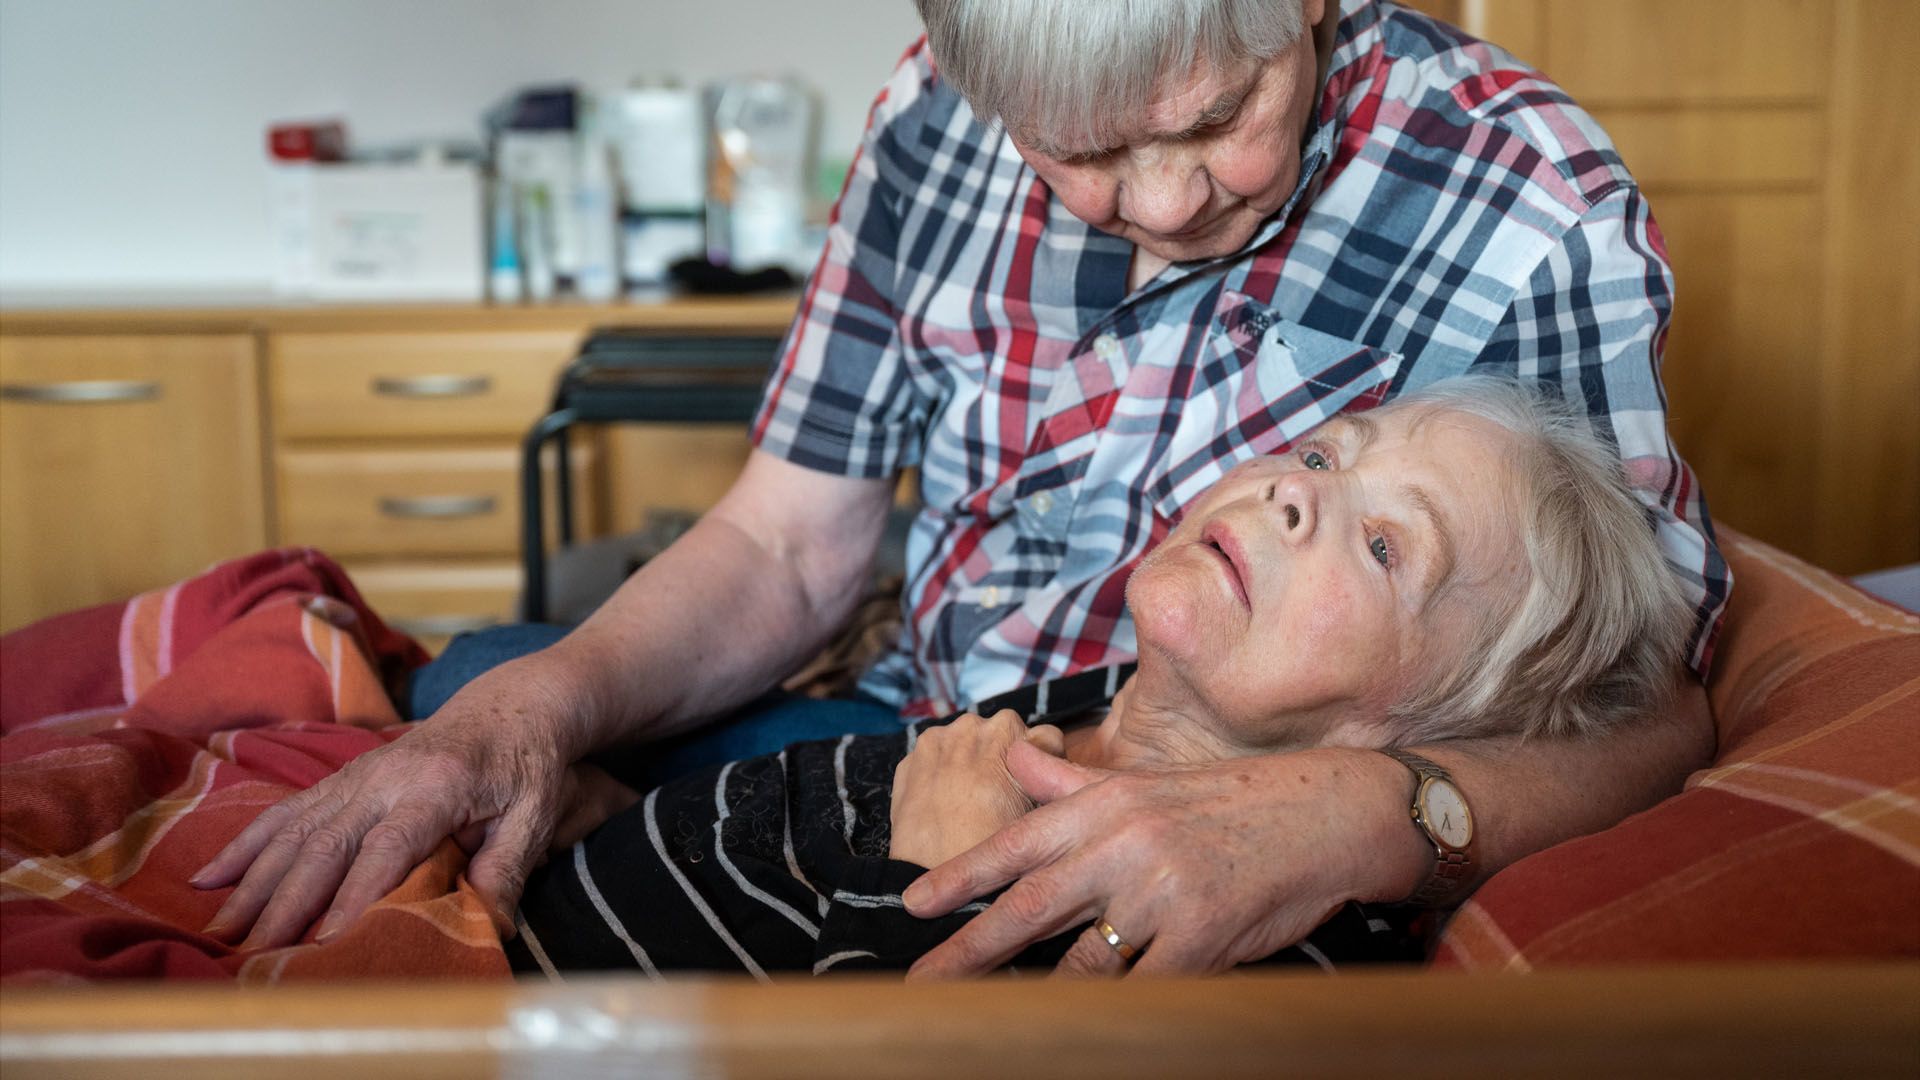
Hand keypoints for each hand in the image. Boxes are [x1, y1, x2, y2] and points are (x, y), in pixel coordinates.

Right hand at [191, 653, 597, 949]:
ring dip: (255, 880)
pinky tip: (208, 876)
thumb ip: (508, 866)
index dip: (356, 896)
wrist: (512, 704)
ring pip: (296, 829)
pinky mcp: (342, 778)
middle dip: (288, 900)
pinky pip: (286, 811)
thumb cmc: (528, 765)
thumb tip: (490, 926)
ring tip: (223, 928)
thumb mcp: (535, 813)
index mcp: (437, 785)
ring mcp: (357, 774)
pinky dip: (245, 844)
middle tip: (257, 952)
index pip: (388, 848)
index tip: (327, 942)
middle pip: (327, 843)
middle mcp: (386, 776)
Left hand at [888, 710, 1065, 868]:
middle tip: (999, 800)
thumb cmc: (997, 851)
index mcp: (1007, 729)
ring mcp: (935, 739)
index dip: (1042, 767)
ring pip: (964, 745)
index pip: (1042, 737)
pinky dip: (941, 775)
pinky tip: (945, 805)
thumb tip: (1046, 763)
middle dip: (1001, 760)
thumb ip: (1047, 774)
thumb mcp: (1038, 811)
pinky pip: (934, 760)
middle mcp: (970, 724)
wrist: (936, 876)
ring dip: (970, 763)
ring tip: (970, 804)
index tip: (1031, 789)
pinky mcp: (908, 759)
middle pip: (999, 736)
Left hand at [900, 742, 1426, 977]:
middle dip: (969, 951)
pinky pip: (1144, 989)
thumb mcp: (1148, 783)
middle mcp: (1126, 844)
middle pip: (1030, 907)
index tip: (913, 904)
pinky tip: (1086, 1031)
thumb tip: (1013, 757)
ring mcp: (1164, 893)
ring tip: (993, 1022)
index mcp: (1108, 806)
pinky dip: (1116, 1012)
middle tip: (920, 982)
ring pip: (1081, 962)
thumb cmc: (1233, 802)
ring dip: (1035, 997)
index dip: (961, 877)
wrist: (1326, 814)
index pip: (1017, 843)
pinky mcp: (1203, 937)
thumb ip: (1073, 786)